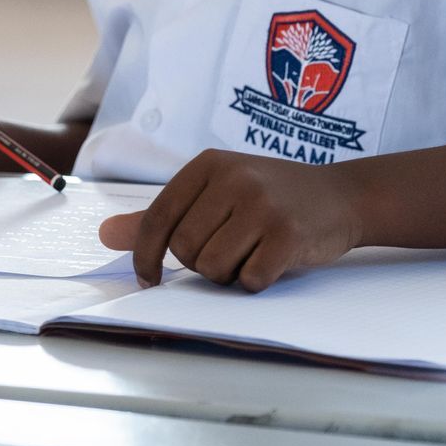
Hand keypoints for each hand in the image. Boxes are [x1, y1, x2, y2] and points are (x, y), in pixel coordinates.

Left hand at [98, 150, 362, 291]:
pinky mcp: (288, 235)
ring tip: (252, 252)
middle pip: (185, 250)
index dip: (145, 256)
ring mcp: (262, 205)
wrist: (341, 195)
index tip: (148, 278)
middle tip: (229, 250)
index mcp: (208, 165)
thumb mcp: (215, 192)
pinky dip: (257, 281)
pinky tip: (273, 260)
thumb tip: (104, 235)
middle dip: (201, 264)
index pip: (157, 219)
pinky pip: (249, 280)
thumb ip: (161, 216)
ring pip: (213, 268)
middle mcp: (234, 179)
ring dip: (229, 274)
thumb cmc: (270, 196)